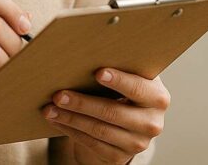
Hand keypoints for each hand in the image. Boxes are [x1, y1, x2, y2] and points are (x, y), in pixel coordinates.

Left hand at [42, 69, 169, 163]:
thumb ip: (122, 66)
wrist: (132, 122)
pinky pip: (92, 144)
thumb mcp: (133, 77)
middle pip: (113, 112)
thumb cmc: (128, 89)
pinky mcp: (120, 157)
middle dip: (82, 103)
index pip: (138, 88)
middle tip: (58, 94)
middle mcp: (152, 123)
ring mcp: (137, 143)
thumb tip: (89, 52)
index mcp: (158, 98)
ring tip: (50, 108)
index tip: (98, 72)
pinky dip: (71, 131)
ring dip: (70, 118)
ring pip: (98, 131)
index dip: (119, 81)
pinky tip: (57, 120)